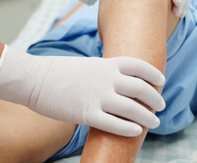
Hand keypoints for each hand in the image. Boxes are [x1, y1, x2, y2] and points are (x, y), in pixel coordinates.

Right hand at [0, 46, 165, 136]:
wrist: (35, 78)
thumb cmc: (58, 71)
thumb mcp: (86, 64)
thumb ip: (104, 71)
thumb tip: (116, 79)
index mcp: (106, 64)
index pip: (138, 66)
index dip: (153, 73)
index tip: (161, 80)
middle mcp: (107, 79)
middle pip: (141, 89)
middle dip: (155, 98)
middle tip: (161, 106)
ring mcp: (98, 97)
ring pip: (132, 109)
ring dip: (147, 117)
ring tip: (154, 122)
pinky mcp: (87, 114)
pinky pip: (114, 124)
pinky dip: (129, 128)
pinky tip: (136, 131)